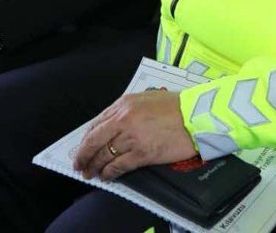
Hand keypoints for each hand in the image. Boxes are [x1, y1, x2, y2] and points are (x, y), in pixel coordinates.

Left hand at [73, 90, 197, 179]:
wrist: (196, 116)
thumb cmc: (175, 107)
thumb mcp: (146, 99)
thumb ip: (126, 111)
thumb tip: (112, 126)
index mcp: (123, 104)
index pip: (96, 124)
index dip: (86, 140)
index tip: (82, 148)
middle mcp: (123, 119)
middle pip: (94, 141)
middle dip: (83, 156)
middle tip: (79, 165)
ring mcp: (131, 137)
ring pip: (104, 155)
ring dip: (95, 166)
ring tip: (91, 173)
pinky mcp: (142, 153)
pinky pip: (118, 166)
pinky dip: (110, 173)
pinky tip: (107, 176)